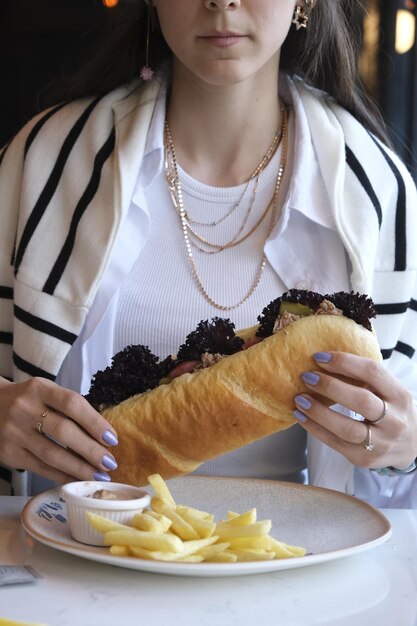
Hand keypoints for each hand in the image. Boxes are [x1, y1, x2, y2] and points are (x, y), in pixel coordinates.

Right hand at [0, 376, 118, 483]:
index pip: (72, 403)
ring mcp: (13, 432)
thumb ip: (69, 408)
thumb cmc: (29, 401)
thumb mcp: (45, 393)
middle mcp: (24, 408)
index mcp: (39, 388)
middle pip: (63, 431)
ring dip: (79, 468)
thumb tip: (104, 434)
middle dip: (91, 450)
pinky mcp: (8, 454)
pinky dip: (61, 475)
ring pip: (52, 454)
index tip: (112, 438)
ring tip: (99, 476)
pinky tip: (77, 479)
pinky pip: (40, 468)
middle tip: (110, 463)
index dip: (95, 422)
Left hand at [293, 352, 416, 469]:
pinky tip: (301, 417)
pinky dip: (315, 429)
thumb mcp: (388, 390)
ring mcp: (381, 443)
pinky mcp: (365, 459)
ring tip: (300, 400)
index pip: (373, 372)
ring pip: (346, 427)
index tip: (320, 357)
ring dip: (318, 412)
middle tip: (307, 377)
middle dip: (330, 387)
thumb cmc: (391, 409)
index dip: (345, 362)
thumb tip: (324, 359)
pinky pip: (335, 443)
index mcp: (399, 395)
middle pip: (361, 401)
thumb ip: (365, 377)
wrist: (411, 446)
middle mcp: (394, 420)